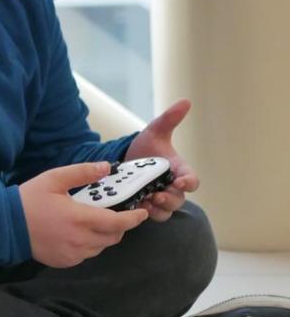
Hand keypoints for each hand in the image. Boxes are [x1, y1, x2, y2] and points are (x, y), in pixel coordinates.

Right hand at [19, 161, 146, 266]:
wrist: (5, 225)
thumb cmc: (30, 199)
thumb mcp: (54, 179)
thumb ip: (82, 173)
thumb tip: (106, 167)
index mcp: (80, 218)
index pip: (118, 223)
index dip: (134, 219)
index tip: (142, 213)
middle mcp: (80, 240)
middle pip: (113, 237)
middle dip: (120, 226)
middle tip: (115, 214)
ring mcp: (73, 254)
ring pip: (101, 247)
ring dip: (104, 236)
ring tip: (94, 222)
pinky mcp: (65, 261)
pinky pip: (86, 254)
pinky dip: (89, 244)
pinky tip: (78, 233)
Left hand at [126, 98, 198, 221]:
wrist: (123, 160)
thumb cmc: (145, 147)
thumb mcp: (155, 132)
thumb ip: (169, 119)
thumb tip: (186, 101)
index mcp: (180, 171)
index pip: (193, 181)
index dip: (189, 183)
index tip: (180, 182)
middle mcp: (172, 188)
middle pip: (179, 200)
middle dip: (170, 199)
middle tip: (158, 195)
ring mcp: (159, 199)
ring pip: (166, 211)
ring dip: (158, 209)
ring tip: (146, 201)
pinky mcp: (145, 207)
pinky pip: (150, 215)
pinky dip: (144, 213)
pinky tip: (135, 206)